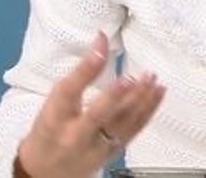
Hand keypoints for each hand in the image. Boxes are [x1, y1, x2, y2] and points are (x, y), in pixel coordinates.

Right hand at [16, 32, 165, 177]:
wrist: (47, 172)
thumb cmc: (50, 131)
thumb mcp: (53, 103)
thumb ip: (79, 75)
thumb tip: (102, 40)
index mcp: (54, 118)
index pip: (68, 91)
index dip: (85, 68)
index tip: (100, 47)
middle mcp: (75, 135)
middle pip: (96, 115)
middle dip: (115, 96)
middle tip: (131, 78)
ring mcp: (96, 146)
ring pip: (121, 123)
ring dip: (140, 99)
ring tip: (151, 78)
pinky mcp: (113, 151)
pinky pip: (134, 129)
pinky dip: (148, 109)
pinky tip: (158, 92)